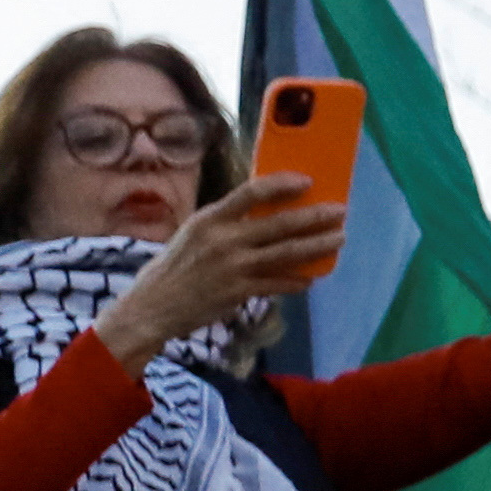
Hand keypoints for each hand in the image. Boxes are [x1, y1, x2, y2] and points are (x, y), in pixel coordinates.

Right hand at [100, 175, 346, 363]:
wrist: (150, 308)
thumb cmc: (172, 269)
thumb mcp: (192, 234)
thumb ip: (224, 223)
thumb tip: (264, 213)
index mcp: (210, 219)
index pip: (253, 192)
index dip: (283, 184)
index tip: (307, 181)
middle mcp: (223, 240)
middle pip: (280, 223)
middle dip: (315, 216)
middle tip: (340, 212)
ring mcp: (232, 267)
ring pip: (286, 253)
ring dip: (317, 245)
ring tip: (338, 239)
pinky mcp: (237, 292)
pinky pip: (276, 284)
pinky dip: (295, 281)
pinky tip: (309, 278)